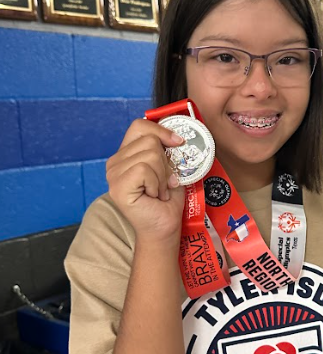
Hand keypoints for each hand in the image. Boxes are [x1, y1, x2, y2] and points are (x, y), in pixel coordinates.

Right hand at [106, 118, 184, 240]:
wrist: (165, 227)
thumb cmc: (167, 200)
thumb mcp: (169, 168)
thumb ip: (166, 150)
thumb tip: (178, 135)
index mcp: (125, 155)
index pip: (139, 126)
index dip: (161, 130)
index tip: (178, 143)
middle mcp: (115, 163)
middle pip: (149, 140)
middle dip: (165, 163)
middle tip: (164, 183)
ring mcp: (113, 175)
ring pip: (150, 155)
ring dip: (162, 176)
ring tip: (159, 191)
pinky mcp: (118, 187)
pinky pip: (144, 169)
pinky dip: (156, 183)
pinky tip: (154, 196)